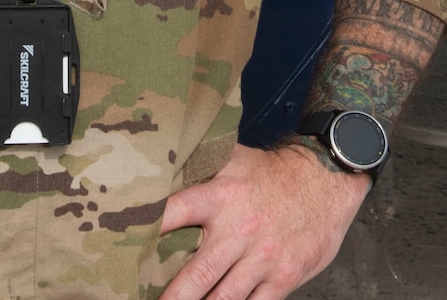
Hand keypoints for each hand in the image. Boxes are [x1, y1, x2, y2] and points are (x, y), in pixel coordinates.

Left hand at [156, 141, 368, 299]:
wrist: (328, 180)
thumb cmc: (275, 173)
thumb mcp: (234, 160)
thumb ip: (199, 166)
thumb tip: (158, 162)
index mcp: (220, 197)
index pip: (173, 213)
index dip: (145, 229)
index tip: (118, 246)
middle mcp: (239, 230)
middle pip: (195, 275)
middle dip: (169, 298)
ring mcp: (263, 258)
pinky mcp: (284, 278)